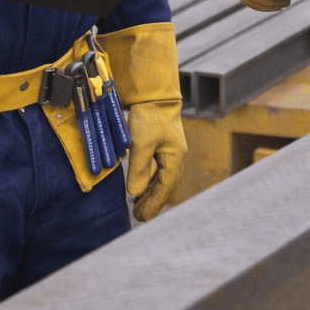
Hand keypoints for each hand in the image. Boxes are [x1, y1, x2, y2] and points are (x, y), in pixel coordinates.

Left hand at [98, 23, 185, 216]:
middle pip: (166, 186)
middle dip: (153, 202)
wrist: (154, 92)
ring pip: (162, 179)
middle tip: (139, 216)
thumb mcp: (141, 143)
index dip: (153, 204)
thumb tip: (134, 193)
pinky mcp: (162, 145)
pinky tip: (141, 186)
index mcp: (175, 158)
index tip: (141, 217)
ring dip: (151, 192)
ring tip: (139, 205)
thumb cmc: (150, 116)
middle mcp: (175, 157)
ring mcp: (170, 151)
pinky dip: (150, 181)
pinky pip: (158, 170)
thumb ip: (138, 169)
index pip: (164, 188)